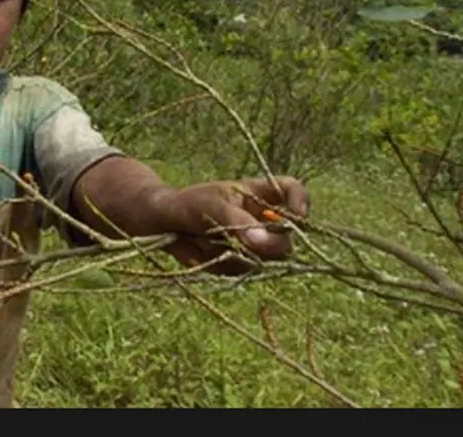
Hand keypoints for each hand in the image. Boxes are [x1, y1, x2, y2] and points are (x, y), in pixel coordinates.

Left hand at [149, 175, 309, 275]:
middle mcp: (264, 221)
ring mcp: (254, 245)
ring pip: (265, 260)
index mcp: (260, 195)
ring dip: (236, 252)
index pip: (293, 191)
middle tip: (242, 238)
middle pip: (287, 238)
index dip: (301, 201)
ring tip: (207, 238)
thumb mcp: (212, 205)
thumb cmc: (188, 204)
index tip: (298, 215)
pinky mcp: (240, 265)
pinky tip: (202, 250)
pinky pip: (241, 271)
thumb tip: (262, 241)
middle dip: (270, 243)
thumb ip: (239, 222)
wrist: (161, 225)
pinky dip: (220, 263)